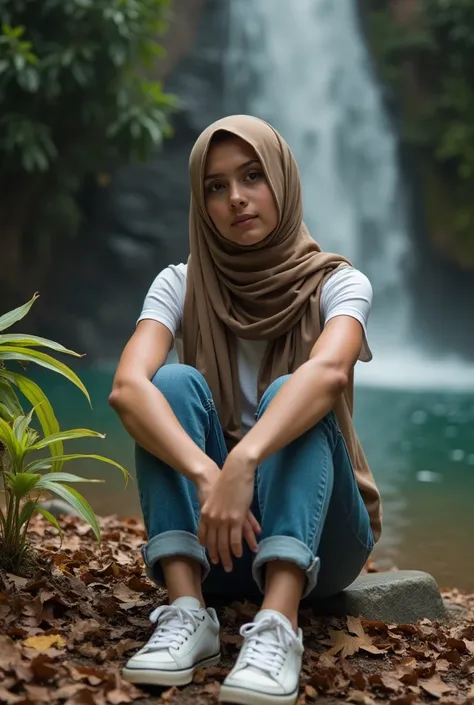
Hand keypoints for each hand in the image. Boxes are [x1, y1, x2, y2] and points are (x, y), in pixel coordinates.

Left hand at [197, 452, 258, 571]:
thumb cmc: (223, 482)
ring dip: (228, 557)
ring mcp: (224, 519)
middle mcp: (213, 519)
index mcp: (205, 514)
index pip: (205, 537)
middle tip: (222, 567)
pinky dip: (238, 548)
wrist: (233, 471)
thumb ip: (211, 511)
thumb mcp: (212, 498)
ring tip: (231, 566)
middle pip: (214, 543)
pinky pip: (236, 538)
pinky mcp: (236, 517)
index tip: (213, 557)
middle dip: (219, 557)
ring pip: (225, 544)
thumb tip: (210, 519)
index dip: (209, 548)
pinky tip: (240, 554)